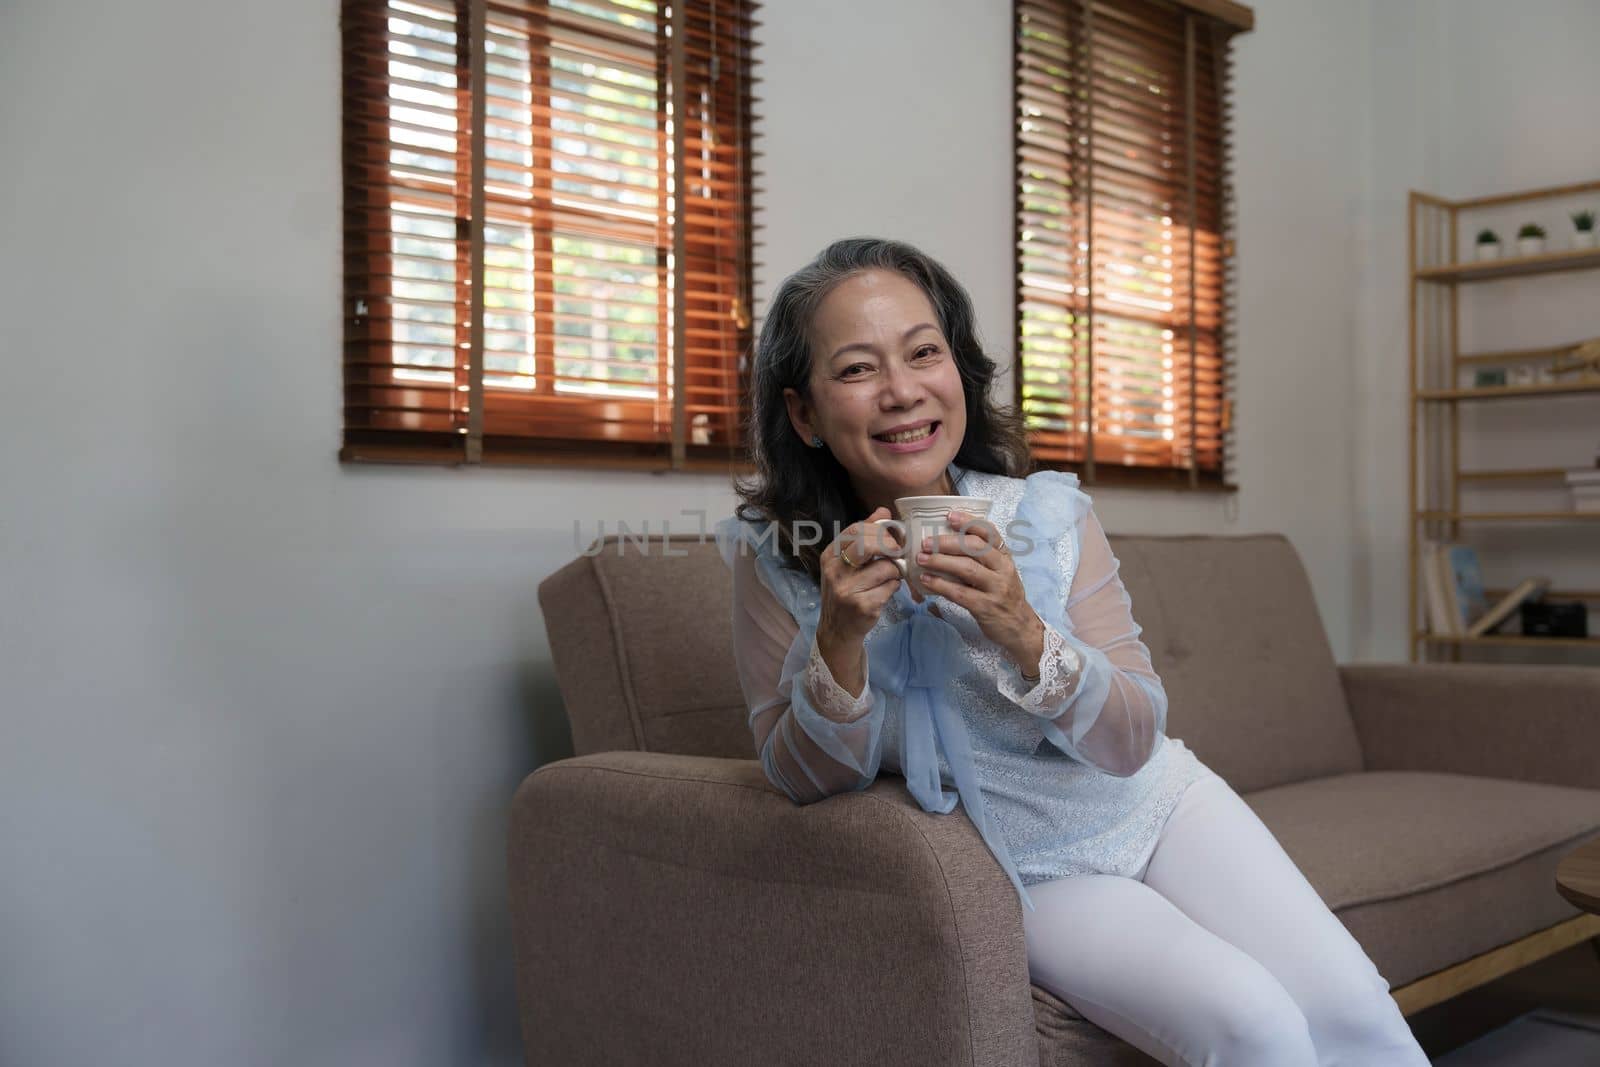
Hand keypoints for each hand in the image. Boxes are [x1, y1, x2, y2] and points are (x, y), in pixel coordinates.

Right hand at [816, 507, 907, 652]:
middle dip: (890, 547)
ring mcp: (847, 589)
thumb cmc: (846, 590)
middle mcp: (834, 571)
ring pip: (886, 568)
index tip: (890, 537)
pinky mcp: (862, 605)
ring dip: (895, 572)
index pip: (856, 529)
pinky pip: (890, 587)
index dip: (879, 530)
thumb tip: (883, 511)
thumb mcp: (846, 562)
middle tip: (896, 554)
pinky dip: (893, 588)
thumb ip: (864, 536)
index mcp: (830, 555)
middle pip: (869, 544)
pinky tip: (885, 592)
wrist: (837, 629)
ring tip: (889, 578)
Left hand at [915, 510, 1044, 671]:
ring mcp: (996, 589)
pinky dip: (941, 585)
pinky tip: (927, 580)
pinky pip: (960, 593)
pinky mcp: (986, 607)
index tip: (949, 516)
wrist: (1020, 628)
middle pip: (976, 548)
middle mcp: (1003, 569)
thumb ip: (981, 559)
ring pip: (967, 569)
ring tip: (922, 559)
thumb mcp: (999, 573)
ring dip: (941, 562)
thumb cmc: (1003, 597)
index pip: (990, 533)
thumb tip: (945, 543)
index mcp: (1005, 557)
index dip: (969, 522)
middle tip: (926, 543)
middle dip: (948, 543)